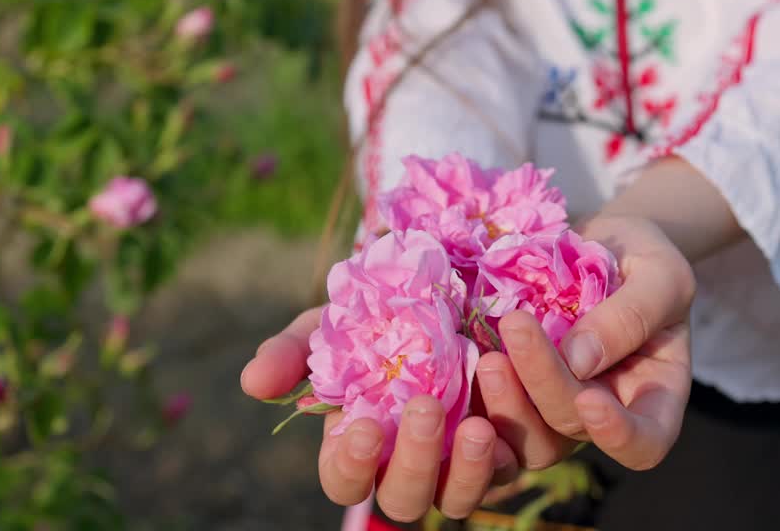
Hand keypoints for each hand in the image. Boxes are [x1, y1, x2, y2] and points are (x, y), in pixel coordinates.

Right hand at [240, 308, 519, 520]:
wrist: (452, 280)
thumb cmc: (381, 313)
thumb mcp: (334, 322)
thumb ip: (294, 350)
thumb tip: (253, 381)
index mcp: (361, 445)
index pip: (346, 482)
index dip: (350, 467)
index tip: (360, 428)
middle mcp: (414, 463)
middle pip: (407, 500)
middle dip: (415, 463)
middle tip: (423, 408)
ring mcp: (466, 457)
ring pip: (466, 495)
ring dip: (473, 468)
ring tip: (479, 423)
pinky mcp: (519, 436)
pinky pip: (525, 452)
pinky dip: (521, 424)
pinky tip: (515, 384)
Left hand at [477, 214, 693, 472]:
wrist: (594, 237)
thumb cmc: (640, 254)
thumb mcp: (659, 271)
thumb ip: (633, 315)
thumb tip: (579, 361)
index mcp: (652, 395)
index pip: (644, 444)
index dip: (619, 437)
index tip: (590, 399)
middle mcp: (602, 412)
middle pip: (570, 426)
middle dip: (543, 383)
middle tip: (516, 325)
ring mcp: (552, 407)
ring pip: (525, 439)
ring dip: (504, 405)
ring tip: (488, 356)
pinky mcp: (511, 393)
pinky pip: (489, 418)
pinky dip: (473, 404)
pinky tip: (458, 368)